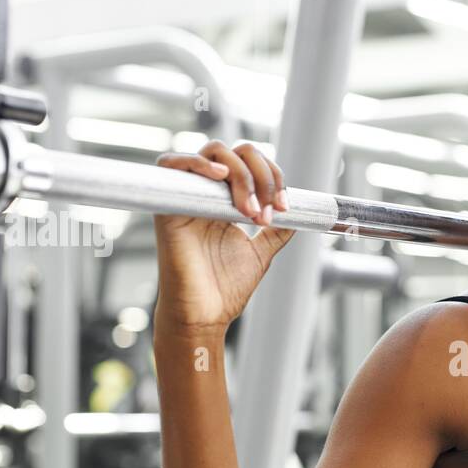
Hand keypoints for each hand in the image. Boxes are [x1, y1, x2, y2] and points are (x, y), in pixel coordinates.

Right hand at [151, 140, 294, 336]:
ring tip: (250, 210)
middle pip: (234, 152)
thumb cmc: (225, 289)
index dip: (273, 175)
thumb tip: (299, 213)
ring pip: (212, 152)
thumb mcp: (260, 253)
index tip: (285, 206)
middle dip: (261, 175)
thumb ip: (277, 232)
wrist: (206, 315)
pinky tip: (219, 175)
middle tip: (268, 211)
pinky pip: (170, 165)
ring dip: (240, 173)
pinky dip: (196, 162)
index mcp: (226, 202)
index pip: (250, 164)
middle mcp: (206, 195)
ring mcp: (186, 197)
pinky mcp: (168, 206)